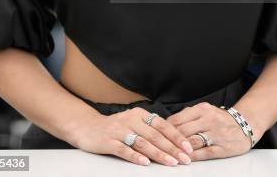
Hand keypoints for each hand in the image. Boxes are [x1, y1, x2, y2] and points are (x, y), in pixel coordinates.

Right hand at [74, 106, 192, 165]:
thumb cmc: (116, 127)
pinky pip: (124, 150)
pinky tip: (145, 163)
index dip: (176, 136)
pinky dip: (135, 157)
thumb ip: (150, 128)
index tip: (188, 147)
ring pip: (142, 143)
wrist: (88, 127)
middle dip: (172, 148)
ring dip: (158, 154)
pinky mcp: (109, 142)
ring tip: (171, 162)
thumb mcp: (134, 122)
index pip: (162, 125)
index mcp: (140, 114)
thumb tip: (174, 139)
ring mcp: (119, 131)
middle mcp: (131, 120)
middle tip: (185, 159)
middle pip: (155, 135)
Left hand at [166, 102, 252, 160]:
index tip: (157, 134)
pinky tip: (185, 159)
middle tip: (159, 147)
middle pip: (183, 131)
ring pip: (192, 142)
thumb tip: (168, 124)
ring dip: (179, 150)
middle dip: (169, 140)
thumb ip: (189, 116)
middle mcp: (209, 120)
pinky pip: (204, 153)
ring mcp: (216, 134)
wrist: (245, 125)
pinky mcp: (223, 148)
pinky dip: (192, 157)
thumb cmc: (220, 119)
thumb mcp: (205, 111)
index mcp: (203, 109)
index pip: (178, 118)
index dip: (165, 128)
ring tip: (169, 154)